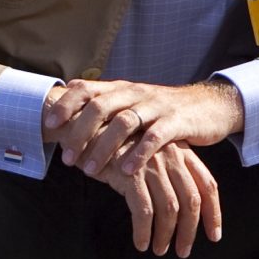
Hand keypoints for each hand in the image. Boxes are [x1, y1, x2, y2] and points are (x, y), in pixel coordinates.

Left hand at [44, 78, 245, 181]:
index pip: (87, 89)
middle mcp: (136, 93)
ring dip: (104, 147)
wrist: (210, 105)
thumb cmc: (163, 109)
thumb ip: (104, 100)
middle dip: (80, 133)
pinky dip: (139, 153)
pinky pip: (155, 137)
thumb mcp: (132, 101)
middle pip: (101, 107)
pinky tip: (126, 171)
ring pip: (124, 123)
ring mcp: (157, 106)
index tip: (48, 125)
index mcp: (121, 88)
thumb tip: (67, 93)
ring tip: (89, 171)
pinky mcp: (177, 122)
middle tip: (67, 158)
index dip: (66, 105)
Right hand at [94, 142, 224, 256]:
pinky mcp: (130, 175)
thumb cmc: (118, 142)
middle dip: (189, 231)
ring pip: (170, 209)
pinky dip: (144, 231)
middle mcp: (171, 156)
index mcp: (181, 150)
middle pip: (191, 201)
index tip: (214, 235)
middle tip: (183, 251)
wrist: (87, 125)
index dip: (213, 213)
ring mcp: (152, 165)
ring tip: (158, 249)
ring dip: (165, 235)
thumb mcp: (151, 149)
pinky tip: (141, 243)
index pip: (207, 185)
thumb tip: (182, 204)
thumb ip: (169, 168)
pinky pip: (144, 212)